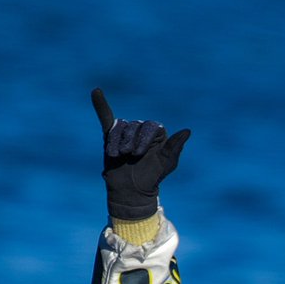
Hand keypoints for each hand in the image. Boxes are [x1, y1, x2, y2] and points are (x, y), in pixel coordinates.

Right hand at [91, 88, 190, 220]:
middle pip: (134, 126)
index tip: (138, 154)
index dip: (143, 138)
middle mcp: (141, 129)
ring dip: (116, 141)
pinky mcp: (110, 136)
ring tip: (117, 155)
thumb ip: (174, 147)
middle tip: (127, 155)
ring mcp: (125, 132)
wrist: (131, 191)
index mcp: (156, 133)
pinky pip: (106, 117)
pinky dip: (101, 106)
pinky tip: (96, 92)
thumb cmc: (151, 178)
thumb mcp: (165, 164)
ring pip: (119, 127)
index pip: (149, 126)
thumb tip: (187, 131)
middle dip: (129, 140)